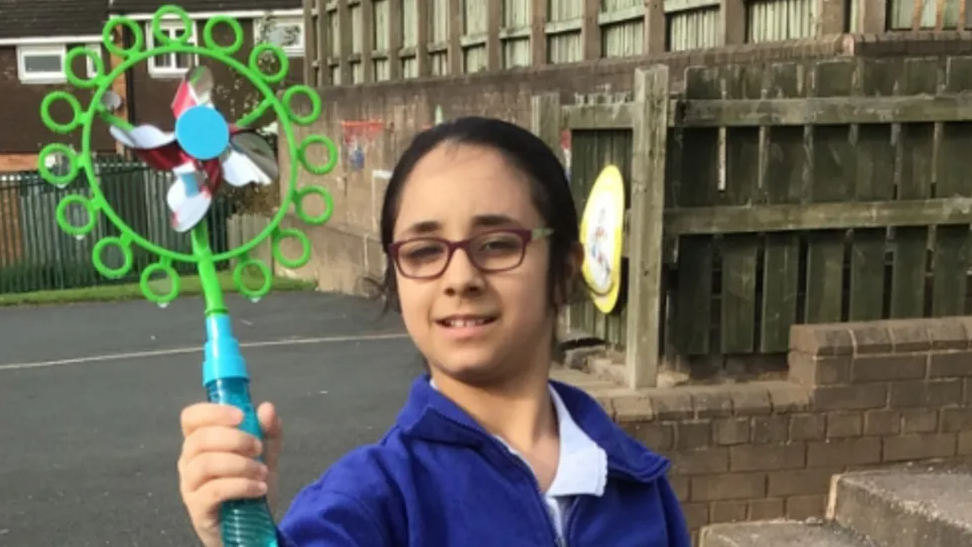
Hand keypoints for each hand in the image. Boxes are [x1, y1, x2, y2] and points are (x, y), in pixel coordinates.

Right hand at [178, 402, 282, 546]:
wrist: (251, 527)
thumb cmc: (250, 485)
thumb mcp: (265, 456)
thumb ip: (268, 432)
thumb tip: (267, 407)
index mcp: (200, 442)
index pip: (191, 418)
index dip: (213, 412)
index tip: (241, 416)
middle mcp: (189, 461)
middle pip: (200, 439)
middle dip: (235, 439)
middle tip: (258, 448)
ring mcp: (190, 486)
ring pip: (205, 464)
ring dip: (240, 464)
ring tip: (262, 472)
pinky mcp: (197, 508)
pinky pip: (214, 491)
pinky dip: (241, 486)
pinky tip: (260, 488)